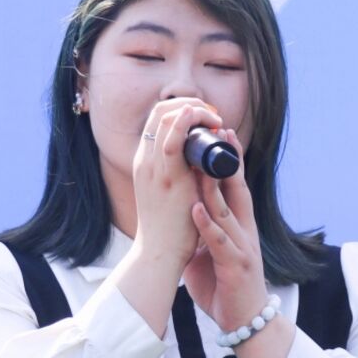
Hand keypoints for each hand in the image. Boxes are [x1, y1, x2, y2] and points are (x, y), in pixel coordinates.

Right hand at [130, 96, 225, 273]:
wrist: (158, 254)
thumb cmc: (165, 227)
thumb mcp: (163, 191)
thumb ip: (175, 172)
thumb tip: (198, 155)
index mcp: (145, 161)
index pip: (156, 119)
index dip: (180, 108)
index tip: (203, 114)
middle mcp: (146, 159)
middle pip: (159, 112)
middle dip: (187, 103)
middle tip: (210, 112)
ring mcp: (154, 167)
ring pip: (164, 119)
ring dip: (191, 109)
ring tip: (213, 117)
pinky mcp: (168, 179)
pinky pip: (171, 140)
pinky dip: (183, 121)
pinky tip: (197, 115)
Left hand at [182, 131, 267, 334]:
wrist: (246, 324)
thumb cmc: (227, 286)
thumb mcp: (213, 252)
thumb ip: (204, 230)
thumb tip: (188, 211)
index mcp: (239, 225)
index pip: (235, 185)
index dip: (229, 159)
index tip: (221, 133)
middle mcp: (244, 230)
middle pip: (237, 188)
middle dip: (229, 160)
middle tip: (220, 131)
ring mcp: (242, 246)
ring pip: (227, 210)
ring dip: (214, 186)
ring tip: (202, 162)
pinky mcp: (235, 265)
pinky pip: (219, 241)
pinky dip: (207, 225)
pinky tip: (196, 210)